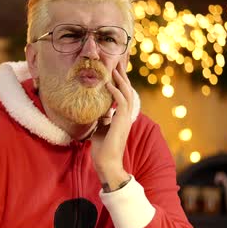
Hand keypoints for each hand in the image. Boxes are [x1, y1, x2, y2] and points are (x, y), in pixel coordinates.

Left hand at [90, 57, 133, 187]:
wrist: (106, 163)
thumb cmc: (102, 149)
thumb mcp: (100, 129)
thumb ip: (102, 119)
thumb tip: (99, 111)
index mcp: (121, 117)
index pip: (122, 96)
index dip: (120, 84)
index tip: (115, 73)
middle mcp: (125, 116)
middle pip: (127, 92)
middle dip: (122, 78)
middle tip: (117, 64)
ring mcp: (125, 119)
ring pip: (126, 95)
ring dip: (121, 81)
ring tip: (115, 69)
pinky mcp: (122, 122)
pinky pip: (121, 103)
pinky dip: (115, 92)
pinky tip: (109, 84)